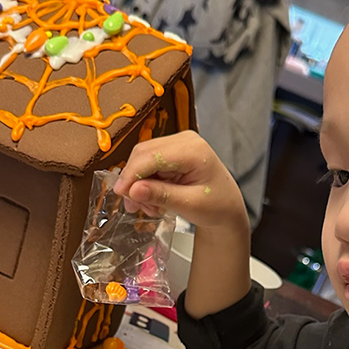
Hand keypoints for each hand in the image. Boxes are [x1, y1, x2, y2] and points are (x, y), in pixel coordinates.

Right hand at [114, 131, 248, 232]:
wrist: (228, 208)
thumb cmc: (216, 207)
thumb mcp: (190, 205)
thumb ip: (161, 195)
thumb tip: (133, 190)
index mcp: (193, 150)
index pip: (152, 156)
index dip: (132, 174)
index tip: (121, 194)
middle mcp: (184, 140)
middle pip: (144, 154)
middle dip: (133, 181)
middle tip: (132, 206)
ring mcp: (178, 144)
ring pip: (143, 159)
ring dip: (139, 185)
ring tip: (147, 208)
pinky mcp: (172, 153)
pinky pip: (149, 165)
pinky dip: (146, 184)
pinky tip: (152, 201)